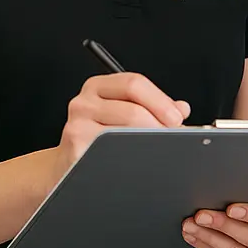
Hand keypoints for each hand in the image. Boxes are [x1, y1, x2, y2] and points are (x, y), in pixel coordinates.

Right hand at [57, 72, 189, 171]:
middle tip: (174, 136)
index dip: (161, 100)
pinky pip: (113, 152)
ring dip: (151, 142)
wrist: (66, 165)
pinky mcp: (76, 149)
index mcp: (98, 86)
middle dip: (160, 126)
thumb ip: (153, 106)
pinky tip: (140, 159)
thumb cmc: (98, 136)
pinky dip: (133, 156)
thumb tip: (182, 109)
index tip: (177, 117)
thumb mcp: (122, 112)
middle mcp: (84, 101)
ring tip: (161, 148)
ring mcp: (77, 125)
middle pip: (133, 109)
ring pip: (125, 131)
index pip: (134, 83)